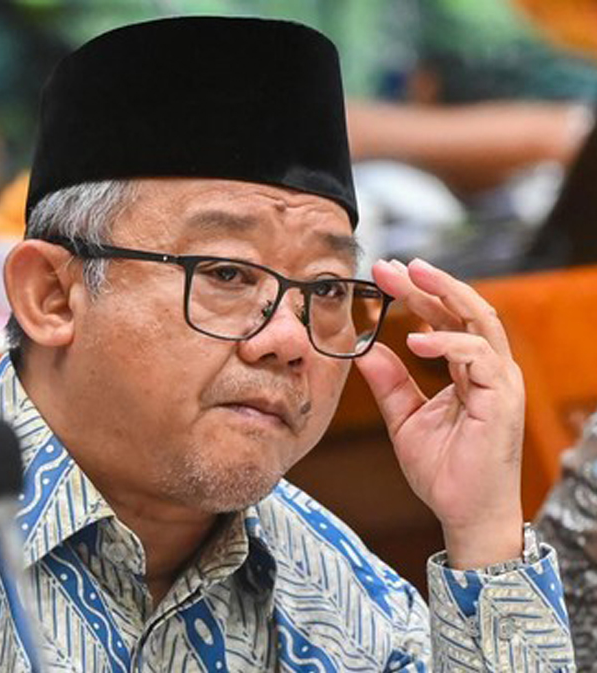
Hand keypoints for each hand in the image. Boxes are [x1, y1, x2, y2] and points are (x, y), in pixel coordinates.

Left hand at [355, 259, 524, 568]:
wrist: (464, 513)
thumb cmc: (444, 470)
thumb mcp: (405, 418)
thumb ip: (389, 383)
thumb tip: (365, 350)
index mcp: (471, 370)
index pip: (446, 319)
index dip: (417, 294)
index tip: (383, 275)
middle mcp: (491, 369)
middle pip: (464, 310)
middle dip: (428, 284)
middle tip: (391, 264)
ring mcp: (500, 382)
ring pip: (479, 321)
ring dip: (444, 295)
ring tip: (410, 278)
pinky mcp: (501, 399)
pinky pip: (478, 357)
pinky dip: (447, 343)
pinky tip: (415, 340)